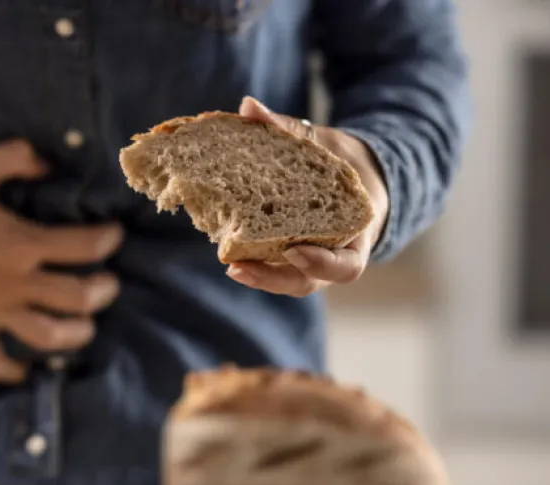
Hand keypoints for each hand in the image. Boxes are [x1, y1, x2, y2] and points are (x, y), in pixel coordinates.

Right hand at [0, 139, 123, 383]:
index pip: (84, 246)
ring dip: (75, 334)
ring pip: (48, 335)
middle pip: (77, 297)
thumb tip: (48, 163)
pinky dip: (11, 371)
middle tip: (107, 283)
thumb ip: (15, 159)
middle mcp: (16, 282)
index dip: (108, 240)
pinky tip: (25, 371)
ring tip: (85, 326)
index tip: (114, 235)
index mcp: (22, 243)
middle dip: (102, 291)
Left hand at [226, 97, 389, 297]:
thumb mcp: (325, 143)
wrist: (352, 175)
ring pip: (287, 279)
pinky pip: (273, 263)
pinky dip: (251, 257)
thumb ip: (288, 129)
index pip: (346, 267)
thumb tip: (248, 106)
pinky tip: (224, 246)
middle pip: (306, 282)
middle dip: (272, 279)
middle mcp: (333, 255)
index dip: (321, 263)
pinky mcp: (288, 255)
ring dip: (258, 275)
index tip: (292, 250)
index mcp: (356, 234)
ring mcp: (310, 260)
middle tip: (237, 267)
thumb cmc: (342, 162)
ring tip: (229, 265)